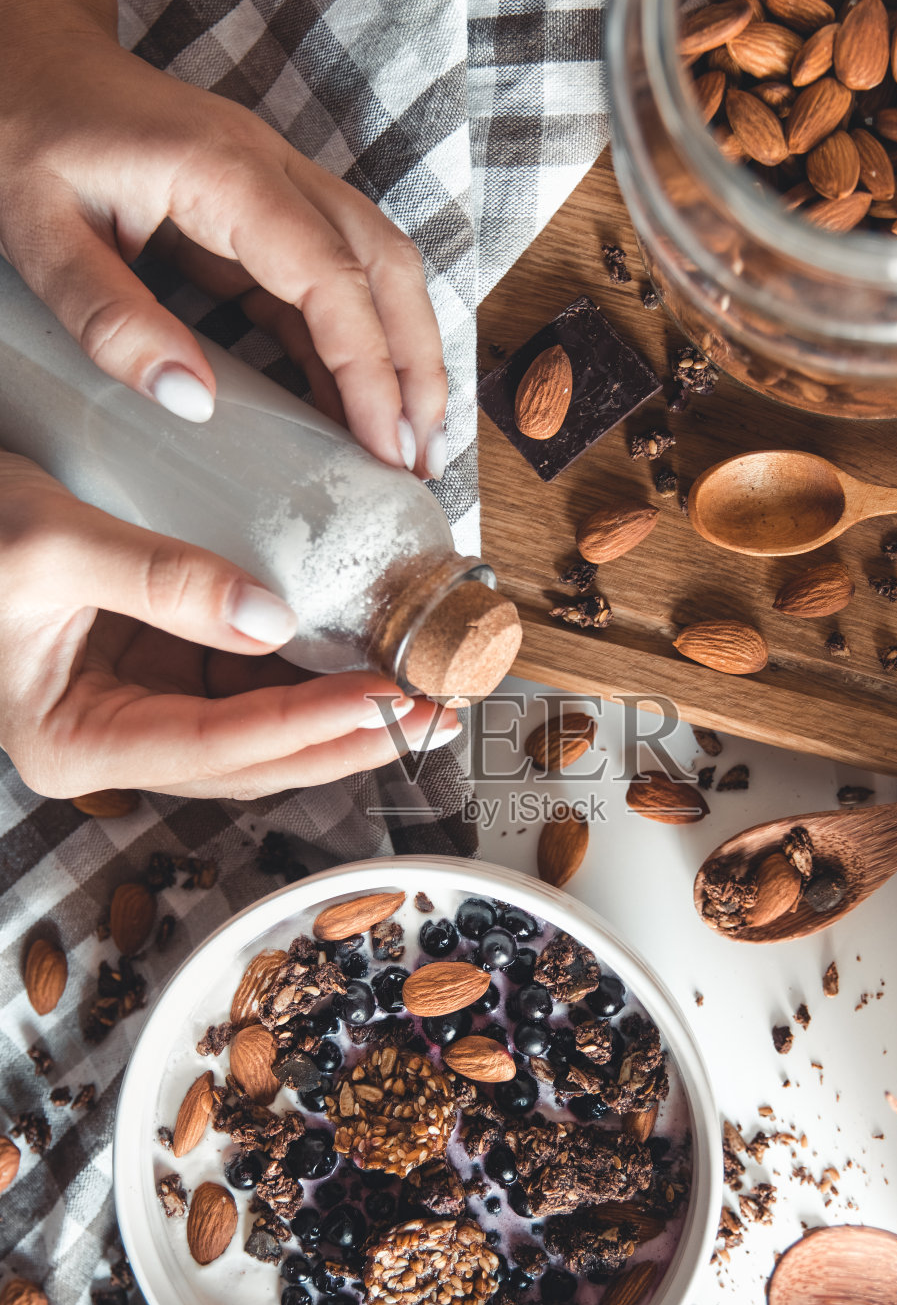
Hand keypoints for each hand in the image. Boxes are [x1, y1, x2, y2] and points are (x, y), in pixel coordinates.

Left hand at [0, 0, 447, 478]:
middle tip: (420, 458)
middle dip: (416, 368)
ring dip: (404, 356)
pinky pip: (334, 281)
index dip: (370, 368)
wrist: (24, 60)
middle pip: (386, 267)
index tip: (384, 445)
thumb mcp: (41, 235)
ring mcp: (278, 187)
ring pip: (378, 270)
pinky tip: (357, 406)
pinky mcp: (268, 213)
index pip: (332, 277)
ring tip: (409, 444)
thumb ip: (111, 319)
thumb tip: (195, 401)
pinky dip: (358, 346)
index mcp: (226, 174)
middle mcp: (273, 171)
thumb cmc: (24, 133)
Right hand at [0, 455, 459, 798]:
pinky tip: (363, 654)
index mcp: (75, 742)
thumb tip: (274, 619)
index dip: (305, 726)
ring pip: (258, 729)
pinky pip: (246, 684)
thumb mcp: (52, 546)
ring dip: (339, 713)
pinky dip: (306, 673)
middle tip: (435, 712)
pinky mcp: (158, 669)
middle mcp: (113, 741)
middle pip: (251, 759)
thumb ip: (160, 580)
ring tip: (421, 689)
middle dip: (346, 737)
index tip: (384, 700)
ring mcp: (139, 708)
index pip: (214, 746)